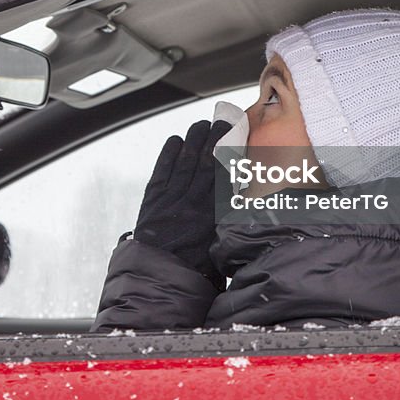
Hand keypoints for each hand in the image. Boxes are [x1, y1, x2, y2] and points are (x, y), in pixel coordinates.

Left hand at [133, 119, 230, 284]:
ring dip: (193, 140)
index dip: (232, 153)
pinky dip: (168, 155)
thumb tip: (246, 204)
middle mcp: (191, 202)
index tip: (240, 136)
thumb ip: (231, 224)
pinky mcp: (152, 201)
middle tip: (223, 120)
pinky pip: (162, 172)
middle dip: (215, 138)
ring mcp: (170, 200)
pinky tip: (175, 141)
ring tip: (202, 124)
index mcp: (211, 215)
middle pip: (206, 161)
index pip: (225, 175)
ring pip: (184, 162)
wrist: (158, 280)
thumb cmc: (195, 271)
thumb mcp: (221, 248)